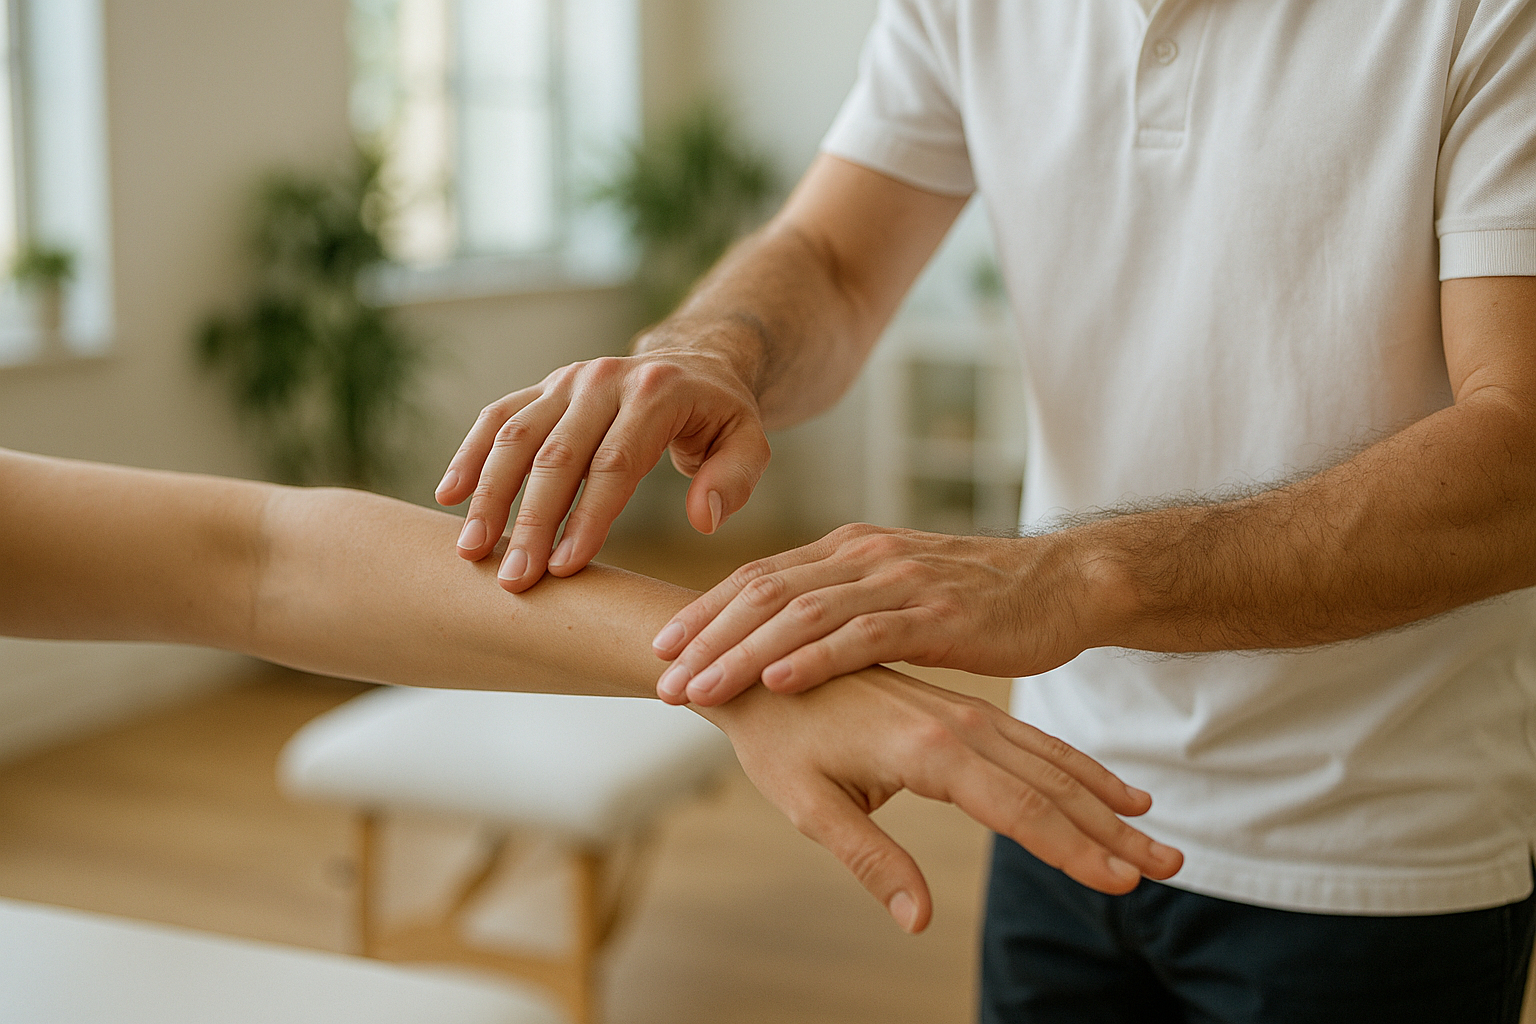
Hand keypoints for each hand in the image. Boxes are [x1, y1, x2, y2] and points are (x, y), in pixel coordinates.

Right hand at [436, 348, 771, 591]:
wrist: (692, 362)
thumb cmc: (720, 418)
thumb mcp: (750, 443)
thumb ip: (734, 480)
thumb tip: (704, 519)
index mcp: (655, 393)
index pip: (614, 463)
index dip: (587, 518)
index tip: (563, 569)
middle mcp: (603, 379)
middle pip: (557, 456)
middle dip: (530, 522)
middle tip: (512, 581)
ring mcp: (567, 380)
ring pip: (515, 436)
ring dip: (489, 495)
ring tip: (470, 552)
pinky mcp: (543, 388)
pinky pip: (497, 417)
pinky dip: (470, 455)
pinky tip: (448, 497)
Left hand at [653, 523, 1096, 705]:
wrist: (1064, 584)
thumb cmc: (979, 598)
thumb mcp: (898, 593)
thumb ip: (844, 607)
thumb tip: (785, 641)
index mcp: (849, 551)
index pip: (759, 577)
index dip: (705, 610)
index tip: (659, 645)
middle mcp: (865, 557)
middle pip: (765, 592)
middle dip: (706, 636)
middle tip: (659, 676)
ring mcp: (900, 581)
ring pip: (802, 613)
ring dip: (742, 653)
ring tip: (697, 689)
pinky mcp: (938, 613)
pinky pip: (864, 636)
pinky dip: (815, 659)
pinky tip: (777, 683)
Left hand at [696, 665, 1181, 931]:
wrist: (760, 665)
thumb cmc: (778, 740)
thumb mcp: (808, 805)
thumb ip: (869, 858)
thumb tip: (919, 921)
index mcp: (925, 746)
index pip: (1017, 808)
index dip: (1072, 850)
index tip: (1124, 884)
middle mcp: (957, 724)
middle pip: (1050, 784)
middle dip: (1111, 830)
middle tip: (1168, 869)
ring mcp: (962, 714)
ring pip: (1049, 762)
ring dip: (1105, 802)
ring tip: (1158, 838)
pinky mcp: (957, 712)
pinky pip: (1031, 743)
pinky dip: (1076, 771)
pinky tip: (1109, 794)